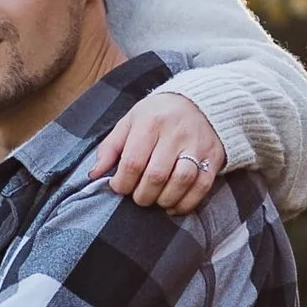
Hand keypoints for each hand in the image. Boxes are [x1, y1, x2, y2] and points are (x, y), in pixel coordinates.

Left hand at [88, 86, 226, 215]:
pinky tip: (174, 205)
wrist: (198, 102)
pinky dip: (187, 202)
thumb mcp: (130, 122)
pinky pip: (202, 186)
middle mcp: (175, 133)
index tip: (119, 187)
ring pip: (181, 181)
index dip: (122, 183)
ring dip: (164, 200)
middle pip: (156, 175)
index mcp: (150, 122)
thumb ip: (110, 148)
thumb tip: (94, 174)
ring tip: (156, 200)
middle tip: (138, 197)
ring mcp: (196, 145)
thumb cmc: (157, 115)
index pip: (132, 162)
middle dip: (142, 196)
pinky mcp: (213, 156)